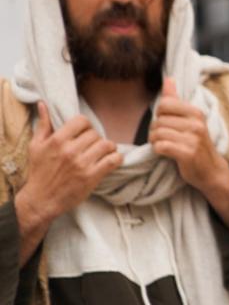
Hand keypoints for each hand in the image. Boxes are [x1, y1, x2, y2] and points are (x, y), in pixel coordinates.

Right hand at [13, 102, 121, 263]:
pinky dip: (116, 159)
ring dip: (108, 148)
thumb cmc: (39, 172)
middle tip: (91, 147)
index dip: (85, 126)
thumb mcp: (36, 146)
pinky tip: (111, 160)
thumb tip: (43, 105)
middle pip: (95, 134)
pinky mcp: (92, 177)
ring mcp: (82, 164)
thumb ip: (43, 125)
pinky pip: (113, 160)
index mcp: (57, 140)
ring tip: (102, 153)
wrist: (40, 200)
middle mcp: (70, 150)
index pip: (82, 121)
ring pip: (107, 145)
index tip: (83, 134)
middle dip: (95, 139)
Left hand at [150, 78, 228, 232]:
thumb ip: (176, 99)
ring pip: (158, 133)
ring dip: (155, 142)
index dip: (159, 115)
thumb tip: (169, 79)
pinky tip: (165, 153)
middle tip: (163, 138)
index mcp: (196, 112)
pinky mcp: (188, 153)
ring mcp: (193, 138)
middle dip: (155, 131)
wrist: (211, 171)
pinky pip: (161, 146)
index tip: (166, 124)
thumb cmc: (196, 144)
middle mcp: (196, 123)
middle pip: (159, 120)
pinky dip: (158, 150)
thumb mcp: (190, 120)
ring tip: (163, 146)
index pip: (165, 104)